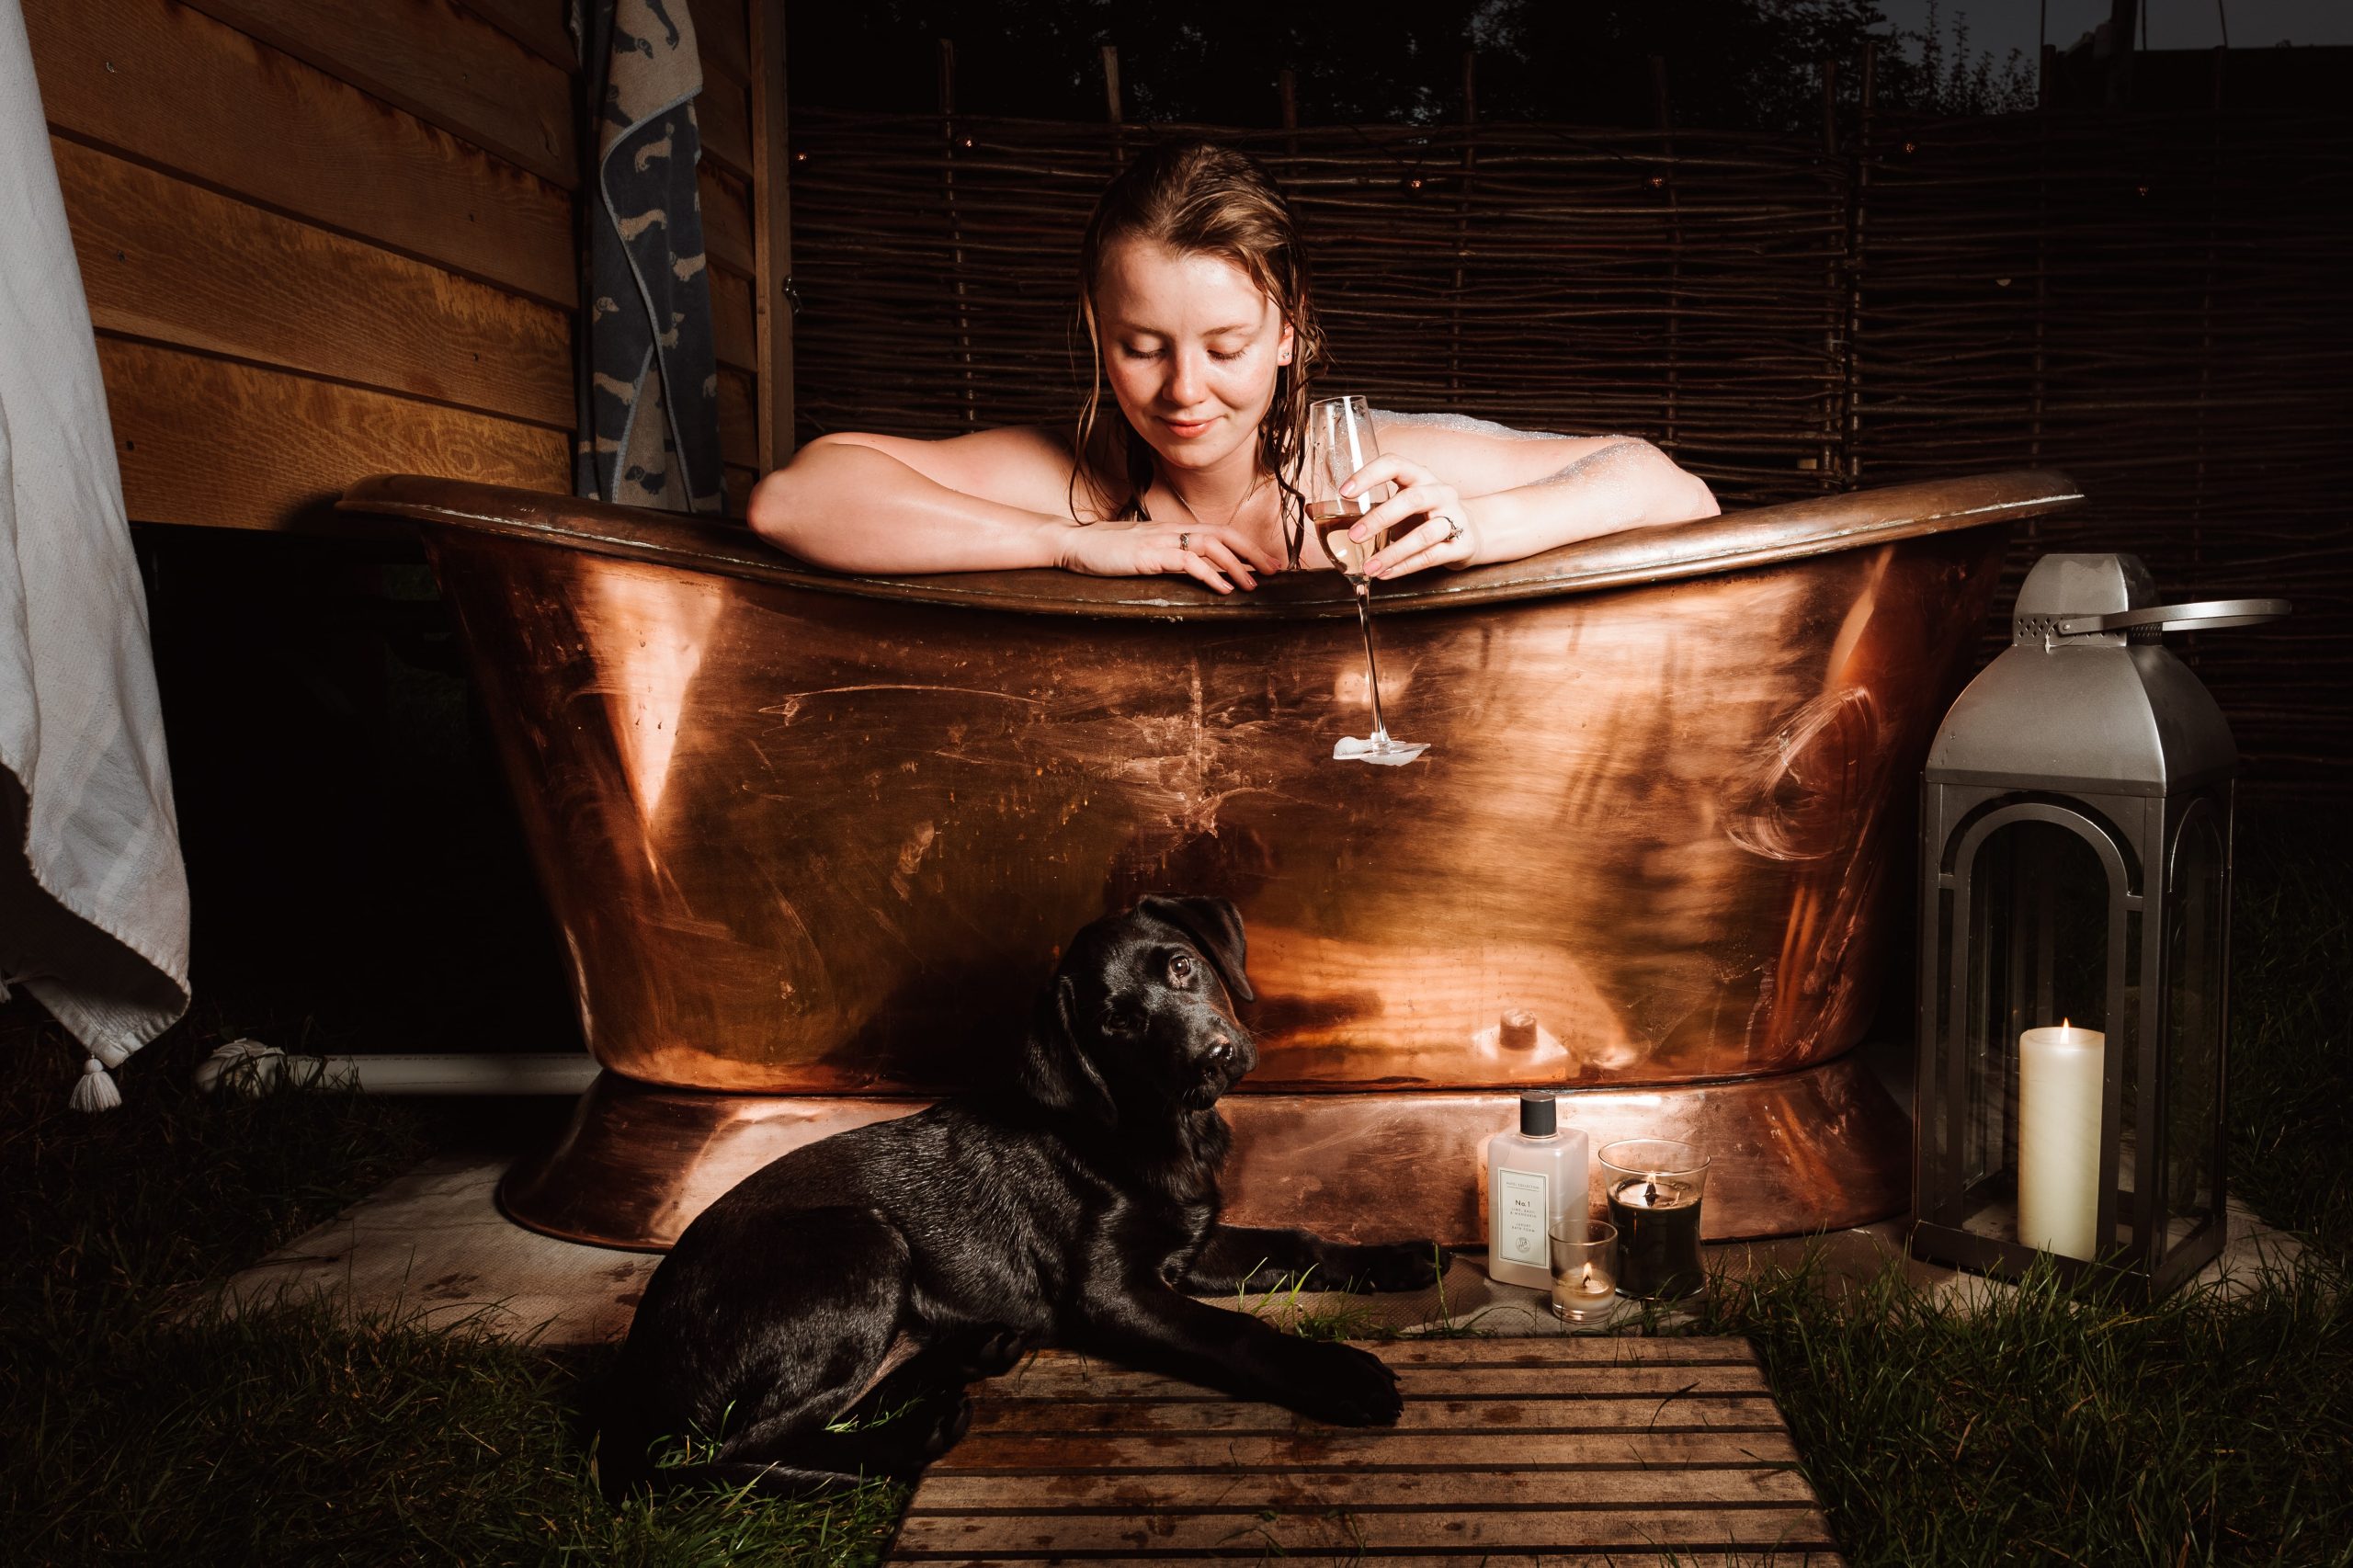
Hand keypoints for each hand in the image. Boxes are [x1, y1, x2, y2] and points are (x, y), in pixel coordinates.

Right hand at [1052, 519, 1279, 592]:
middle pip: (1222, 534)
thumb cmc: (1104, 551)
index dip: (1245, 545)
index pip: (1217, 532)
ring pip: (1210, 545)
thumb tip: (1194, 571)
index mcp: (1171, 530)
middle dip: (1252, 552)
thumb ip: (1167, 557)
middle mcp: (1171, 530)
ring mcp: (1160, 541)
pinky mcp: (1148, 554)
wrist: (1072, 543)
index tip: (1265, 561)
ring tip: (1253, 584)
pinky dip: (1210, 574)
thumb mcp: (1142, 552)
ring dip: (1236, 565)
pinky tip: (1223, 588)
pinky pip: (1187, 562)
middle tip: (1275, 570)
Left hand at [1336, 454, 1478, 577]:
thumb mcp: (1400, 503)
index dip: (1369, 475)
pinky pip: (1432, 557)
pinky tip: (1385, 573)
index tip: (1345, 491)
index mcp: (1420, 476)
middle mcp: (1440, 492)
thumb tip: (1315, 512)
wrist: (1473, 532)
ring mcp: (1454, 518)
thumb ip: (1365, 506)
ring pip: (1425, 533)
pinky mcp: (1461, 545)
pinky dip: (1406, 567)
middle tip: (1354, 535)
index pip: (1395, 464)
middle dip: (1380, 518)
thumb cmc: (1426, 515)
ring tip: (1368, 567)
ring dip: (1393, 552)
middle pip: (1412, 499)